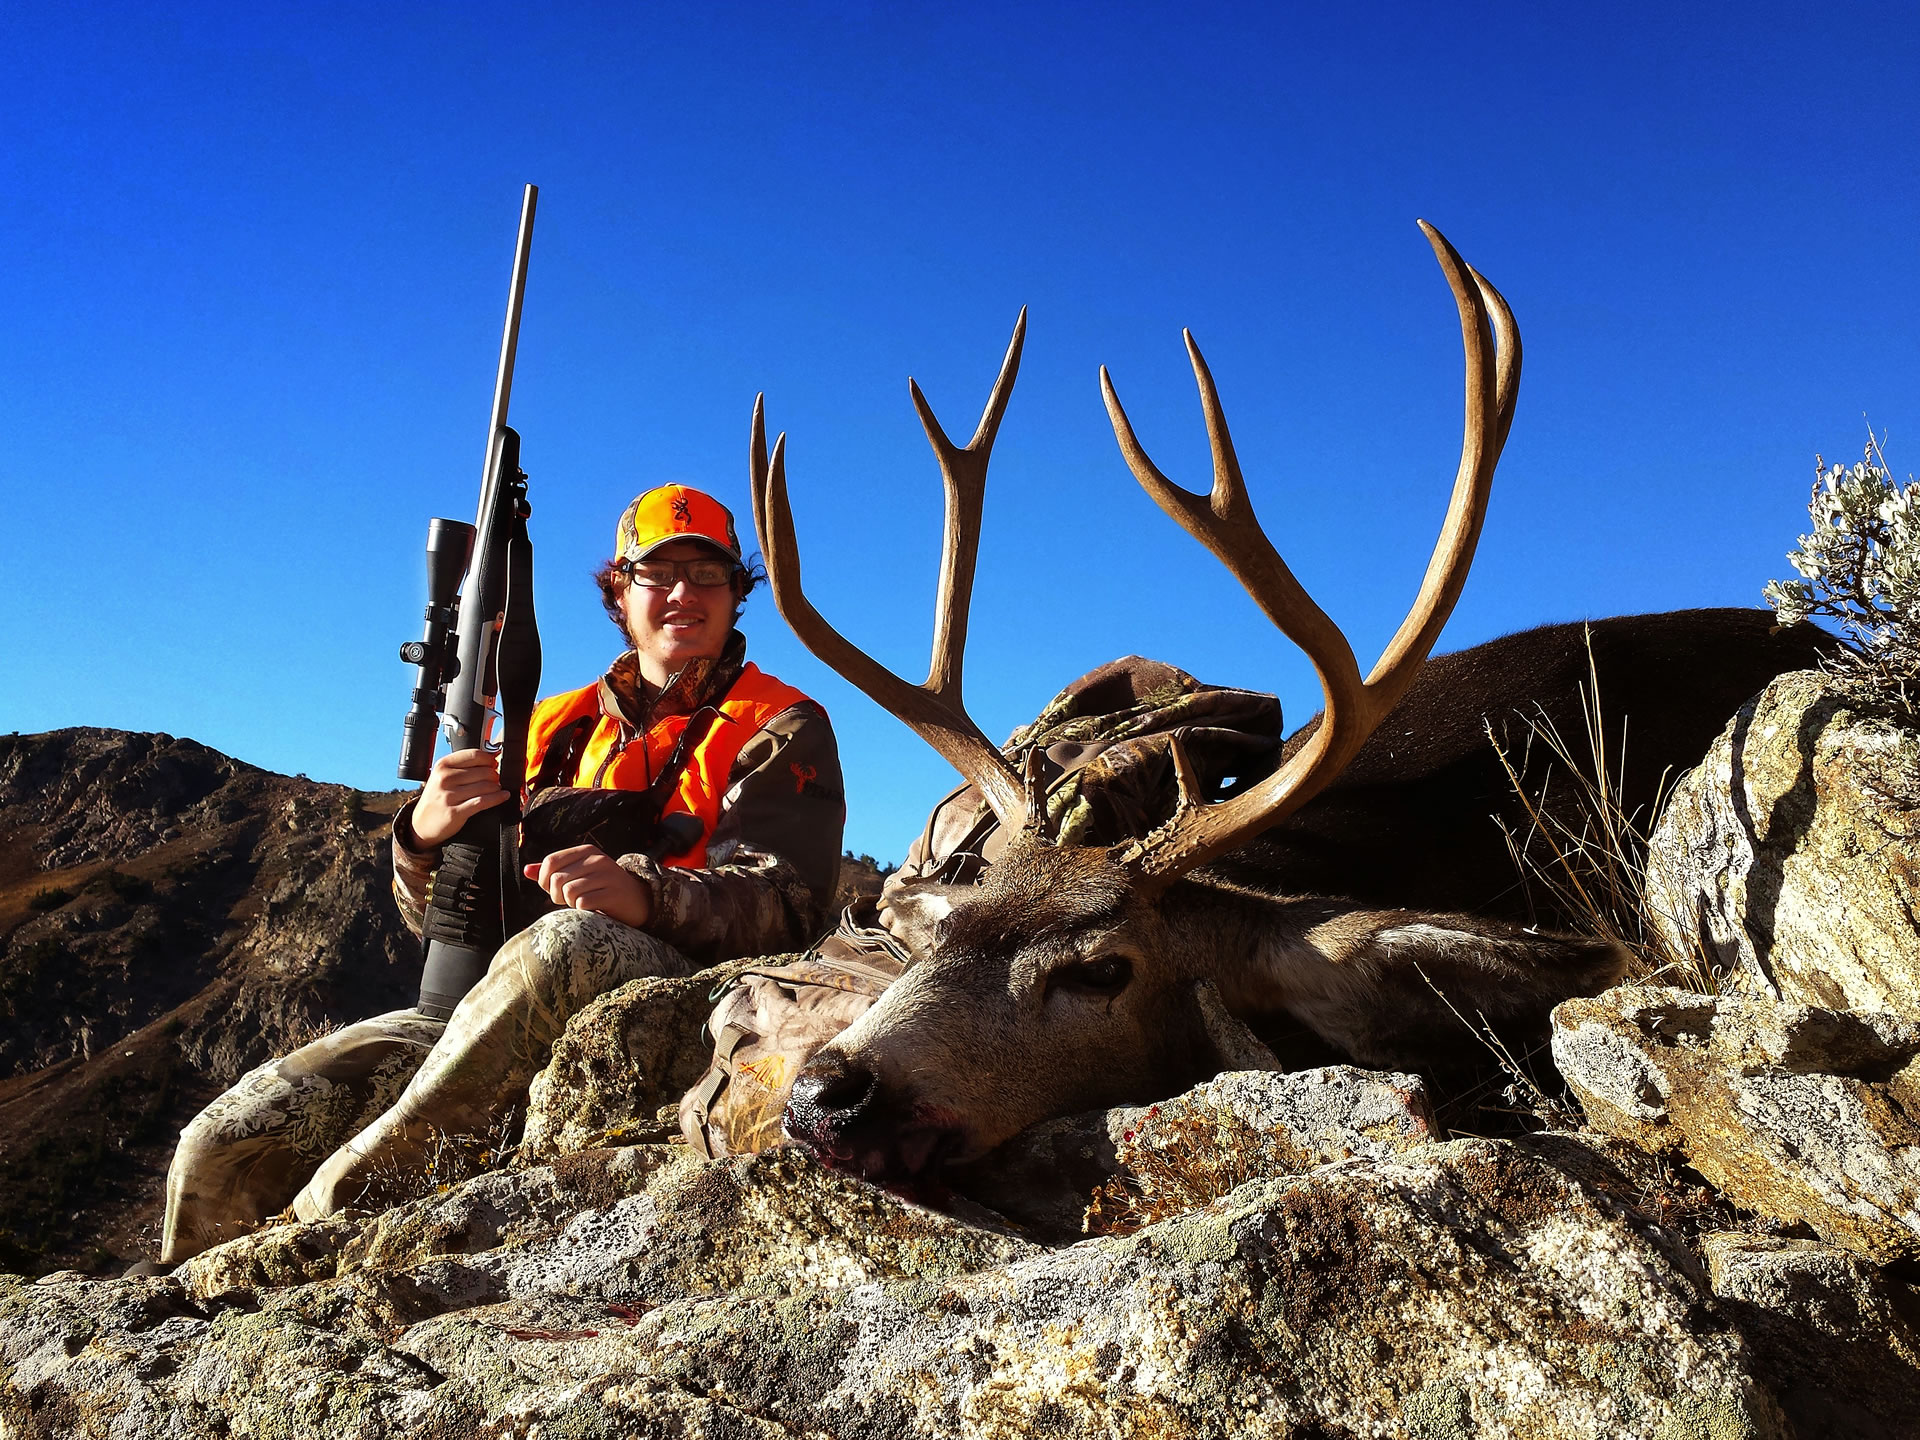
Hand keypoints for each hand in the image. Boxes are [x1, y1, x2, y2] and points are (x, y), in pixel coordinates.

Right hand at [410, 748, 510, 848]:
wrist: (420, 825)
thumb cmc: (435, 799)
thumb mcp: (441, 777)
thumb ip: (462, 766)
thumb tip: (492, 756)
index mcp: (442, 766)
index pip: (473, 755)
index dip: (489, 758)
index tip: (494, 762)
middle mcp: (445, 779)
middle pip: (483, 771)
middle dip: (494, 775)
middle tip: (496, 779)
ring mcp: (449, 796)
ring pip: (485, 786)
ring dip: (496, 787)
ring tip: (497, 788)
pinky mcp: (455, 812)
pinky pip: (483, 801)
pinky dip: (497, 798)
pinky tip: (503, 796)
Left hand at [524, 844, 652, 928]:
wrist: (638, 901)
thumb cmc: (602, 889)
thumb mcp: (579, 874)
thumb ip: (553, 872)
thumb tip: (526, 870)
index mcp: (586, 851)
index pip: (551, 861)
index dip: (544, 880)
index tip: (554, 889)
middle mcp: (597, 859)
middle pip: (557, 879)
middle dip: (557, 896)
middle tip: (569, 900)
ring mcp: (607, 875)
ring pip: (568, 892)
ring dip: (570, 904)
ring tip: (582, 904)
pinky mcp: (613, 893)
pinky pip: (582, 903)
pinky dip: (582, 911)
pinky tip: (592, 909)